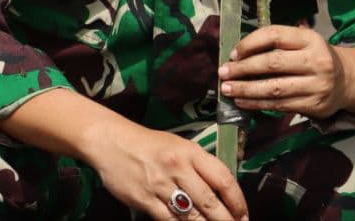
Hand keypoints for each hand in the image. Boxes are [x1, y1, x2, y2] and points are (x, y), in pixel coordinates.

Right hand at [85, 121, 246, 220]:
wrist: (111, 142)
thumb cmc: (148, 144)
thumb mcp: (178, 145)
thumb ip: (198, 165)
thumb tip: (220, 190)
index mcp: (190, 151)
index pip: (222, 178)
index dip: (237, 200)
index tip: (243, 213)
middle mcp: (177, 167)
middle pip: (209, 201)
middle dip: (226, 220)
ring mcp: (160, 185)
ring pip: (191, 215)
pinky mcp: (144, 199)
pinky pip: (169, 220)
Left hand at [218, 24, 353, 118]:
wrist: (347, 81)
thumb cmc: (315, 58)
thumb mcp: (304, 42)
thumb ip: (279, 44)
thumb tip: (239, 53)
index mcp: (310, 39)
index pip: (275, 35)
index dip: (250, 43)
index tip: (233, 53)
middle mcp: (315, 60)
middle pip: (272, 63)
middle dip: (243, 69)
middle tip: (224, 73)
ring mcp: (316, 84)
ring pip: (274, 88)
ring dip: (247, 89)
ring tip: (228, 89)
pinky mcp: (314, 105)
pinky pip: (280, 105)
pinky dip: (258, 104)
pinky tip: (243, 101)